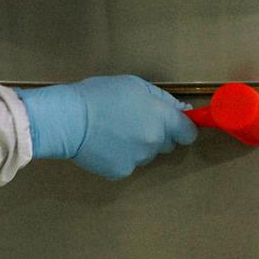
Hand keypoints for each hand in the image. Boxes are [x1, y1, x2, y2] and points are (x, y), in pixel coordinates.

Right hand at [17, 75, 197, 178]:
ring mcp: (138, 160)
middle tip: (133, 122)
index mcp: (162, 120)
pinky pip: (128, 164)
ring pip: (146, 154)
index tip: (173, 124)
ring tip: (113, 131)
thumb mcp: (134, 85)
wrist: (69, 119)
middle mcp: (154, 143)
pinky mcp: (120, 172)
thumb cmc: (100, 95)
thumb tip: (183, 110)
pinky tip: (103, 143)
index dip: (183, 128)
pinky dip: (119, 156)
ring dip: (137, 145)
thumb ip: (163, 99)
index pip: (189, 133)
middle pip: (167, 144)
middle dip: (157, 135)